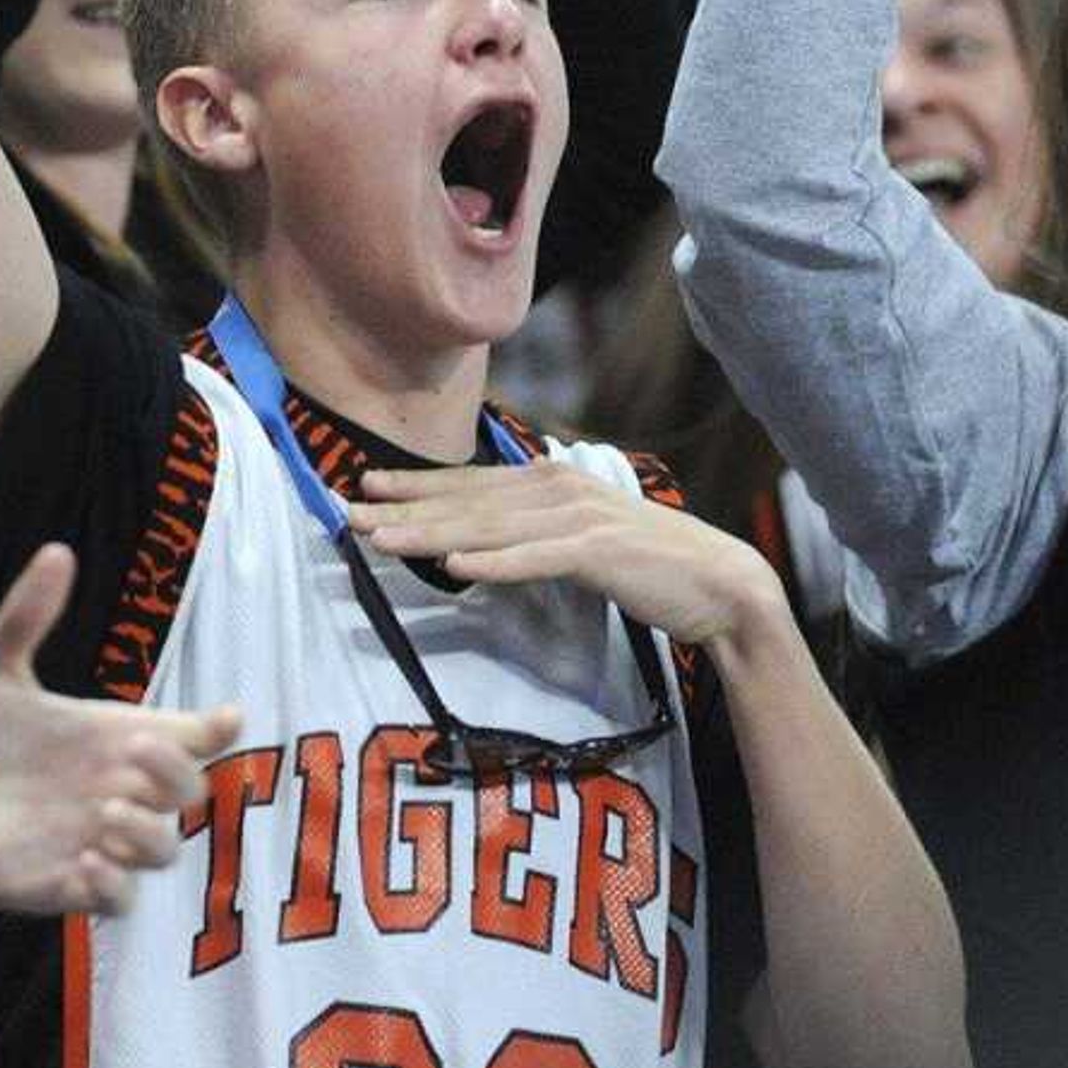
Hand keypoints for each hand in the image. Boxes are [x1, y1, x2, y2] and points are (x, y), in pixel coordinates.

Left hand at [0, 546, 233, 914]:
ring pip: (162, 851)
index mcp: (107, 735)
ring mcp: (91, 839)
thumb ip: (25, 615)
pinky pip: (116, 901)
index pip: (187, 735)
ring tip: (105, 811)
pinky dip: (113, 886)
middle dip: (177, 776)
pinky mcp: (60, 883)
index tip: (225, 716)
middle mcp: (110, 787)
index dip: (218, 728)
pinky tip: (83, 861)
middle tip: (135, 754)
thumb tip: (58, 551)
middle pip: (188, 792)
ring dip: (148, 833)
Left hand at [346, 464, 785, 661]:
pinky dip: (493, 561)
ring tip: (383, 540)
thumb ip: (534, 531)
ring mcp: (578, 517)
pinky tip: (454, 566)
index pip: (469, 484)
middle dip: (405, 507)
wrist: (718, 585)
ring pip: (488, 525)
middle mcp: (559, 487)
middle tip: (349, 513)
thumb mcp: (581, 539)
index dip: (414, 486)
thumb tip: (479, 538)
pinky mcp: (598, 551)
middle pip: (467, 501)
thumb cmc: (647, 566)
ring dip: (430, 532)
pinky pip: (535, 558)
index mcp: (552, 482)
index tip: (364, 488)